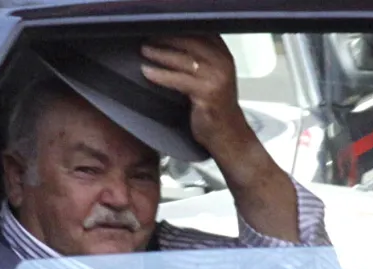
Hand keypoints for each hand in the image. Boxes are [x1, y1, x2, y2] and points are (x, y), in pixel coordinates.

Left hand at [140, 35, 256, 160]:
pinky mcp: (208, 93)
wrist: (228, 134)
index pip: (200, 33)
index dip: (178, 29)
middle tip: (146, 39)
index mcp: (224, 55)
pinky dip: (161, 75)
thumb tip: (170, 44)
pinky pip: (178, 79)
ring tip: (144, 51)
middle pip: (190, 41)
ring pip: (183, 59)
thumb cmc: (215, 107)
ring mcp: (216, 77)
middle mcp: (223, 62)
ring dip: (160, 54)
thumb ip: (198, 60)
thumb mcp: (212, 77)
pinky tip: (147, 72)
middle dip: (166, 38)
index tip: (158, 29)